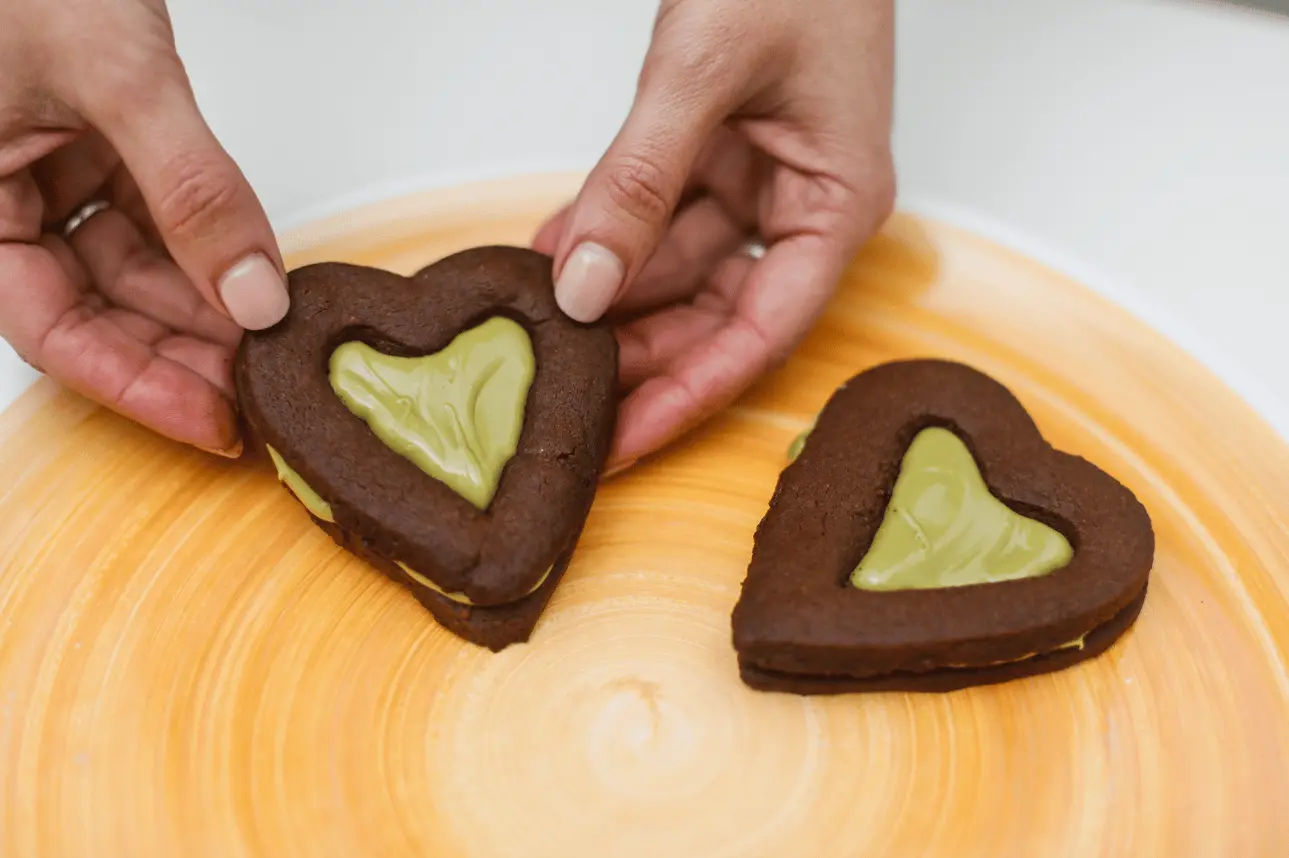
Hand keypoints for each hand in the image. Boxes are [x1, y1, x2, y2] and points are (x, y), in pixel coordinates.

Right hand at [0, 0, 287, 455]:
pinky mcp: (95, 153)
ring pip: (131, 274)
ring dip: (203, 309)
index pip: (52, 331)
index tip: (215, 423)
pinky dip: (205, 252)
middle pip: (98, 313)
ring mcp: (50, 179)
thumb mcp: (115, 74)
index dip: (136, 386)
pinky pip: (153, 223)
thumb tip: (253, 295)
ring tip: (272, 345)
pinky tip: (257, 282)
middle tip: (263, 392)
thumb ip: (189, 188)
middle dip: (182, 354)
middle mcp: (3, 203)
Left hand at [534, 0, 895, 473]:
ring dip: (609, 290)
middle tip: (566, 401)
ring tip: (541, 325)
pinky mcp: (722, 151)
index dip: (690, 392)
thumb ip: (639, 181)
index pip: (762, 331)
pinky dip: (607, 231)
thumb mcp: (703, 72)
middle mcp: (803, 204)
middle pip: (716, 311)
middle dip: (639, 351)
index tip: (626, 441)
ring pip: (678, 266)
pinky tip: (552, 252)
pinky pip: (659, 211)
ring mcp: (761, 178)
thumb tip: (582, 283)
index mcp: (837, 203)